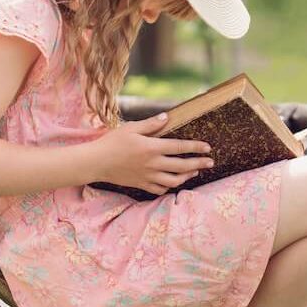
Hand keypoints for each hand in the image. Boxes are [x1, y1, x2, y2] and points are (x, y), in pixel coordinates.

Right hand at [91, 112, 213, 194]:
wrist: (96, 162)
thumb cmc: (112, 142)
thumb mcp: (131, 128)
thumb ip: (151, 124)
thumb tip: (167, 117)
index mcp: (152, 148)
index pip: (180, 148)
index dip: (196, 148)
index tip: (208, 148)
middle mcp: (153, 164)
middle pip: (182, 166)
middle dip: (199, 164)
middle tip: (210, 162)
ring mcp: (148, 177)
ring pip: (173, 181)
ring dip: (187, 177)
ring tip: (194, 172)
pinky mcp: (141, 185)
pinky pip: (159, 189)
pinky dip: (169, 187)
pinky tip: (173, 182)